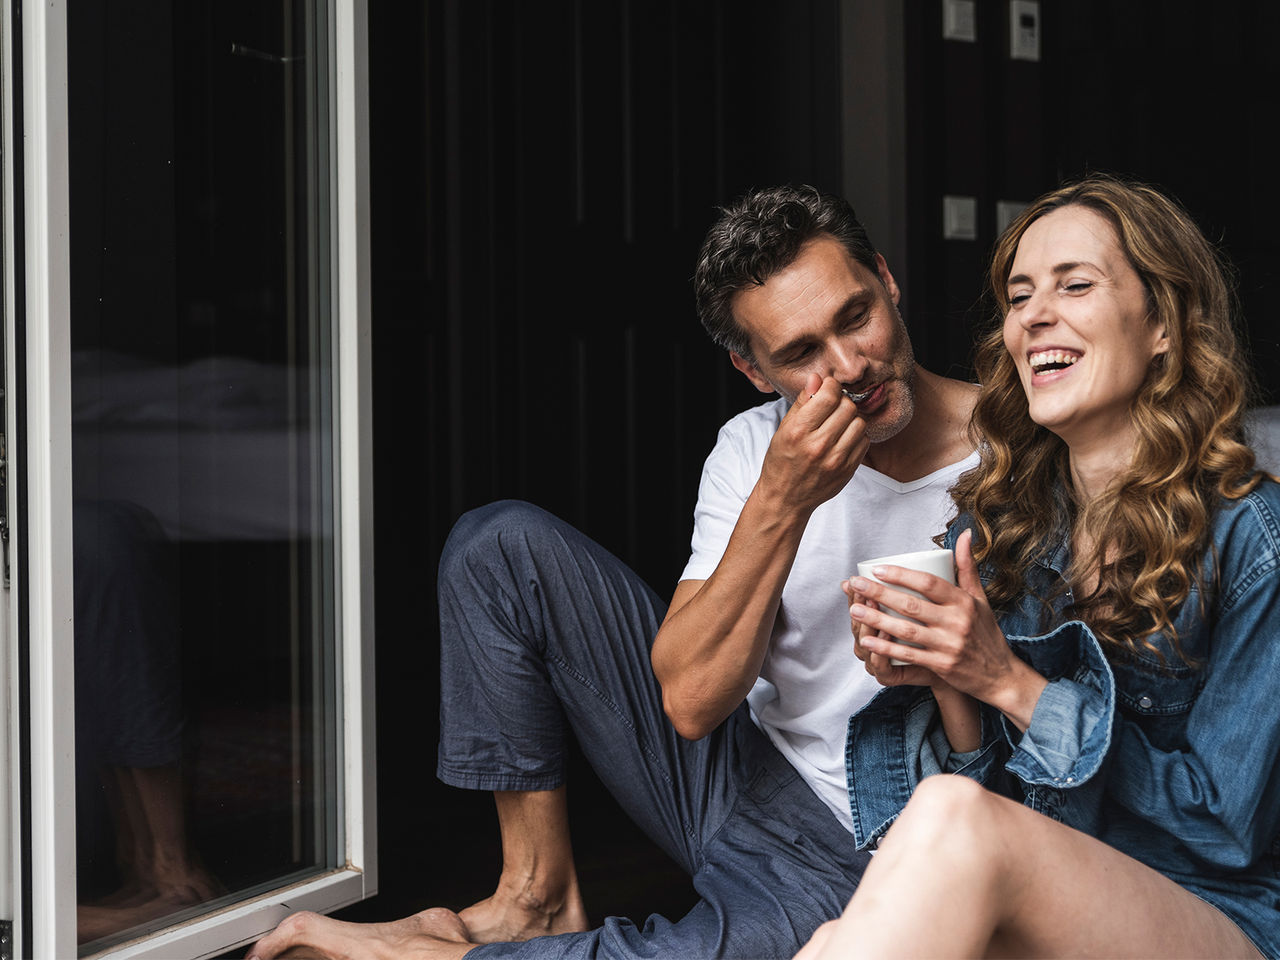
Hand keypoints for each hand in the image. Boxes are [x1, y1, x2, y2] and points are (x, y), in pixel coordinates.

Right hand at [758, 373, 867, 515]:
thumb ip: (802, 403)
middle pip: (848, 407)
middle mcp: (819, 446)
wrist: (786, 498)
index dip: (831, 386)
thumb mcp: (784, 429)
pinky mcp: (848, 470)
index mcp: (799, 432)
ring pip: (859, 423)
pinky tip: (842, 440)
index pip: (829, 395)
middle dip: (841, 402)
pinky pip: (864, 441)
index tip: (827, 388)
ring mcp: (836, 460)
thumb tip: (817, 379)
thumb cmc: (781, 461)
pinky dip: (855, 436)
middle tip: (832, 407)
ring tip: (837, 424)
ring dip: (850, 419)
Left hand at [847, 530, 1043, 722]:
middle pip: (912, 605)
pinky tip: (868, 641)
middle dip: (880, 594)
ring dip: (877, 620)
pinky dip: (887, 648)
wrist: (1001, 676)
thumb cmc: (986, 633)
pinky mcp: (942, 665)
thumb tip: (964, 533)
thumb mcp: (980, 599)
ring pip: (906, 630)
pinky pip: (909, 655)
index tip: (877, 569)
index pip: (929, 583)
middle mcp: (957, 622)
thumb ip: (967, 567)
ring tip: (854, 610)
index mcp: (964, 602)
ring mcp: (949, 645)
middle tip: (855, 584)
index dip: (902, 575)